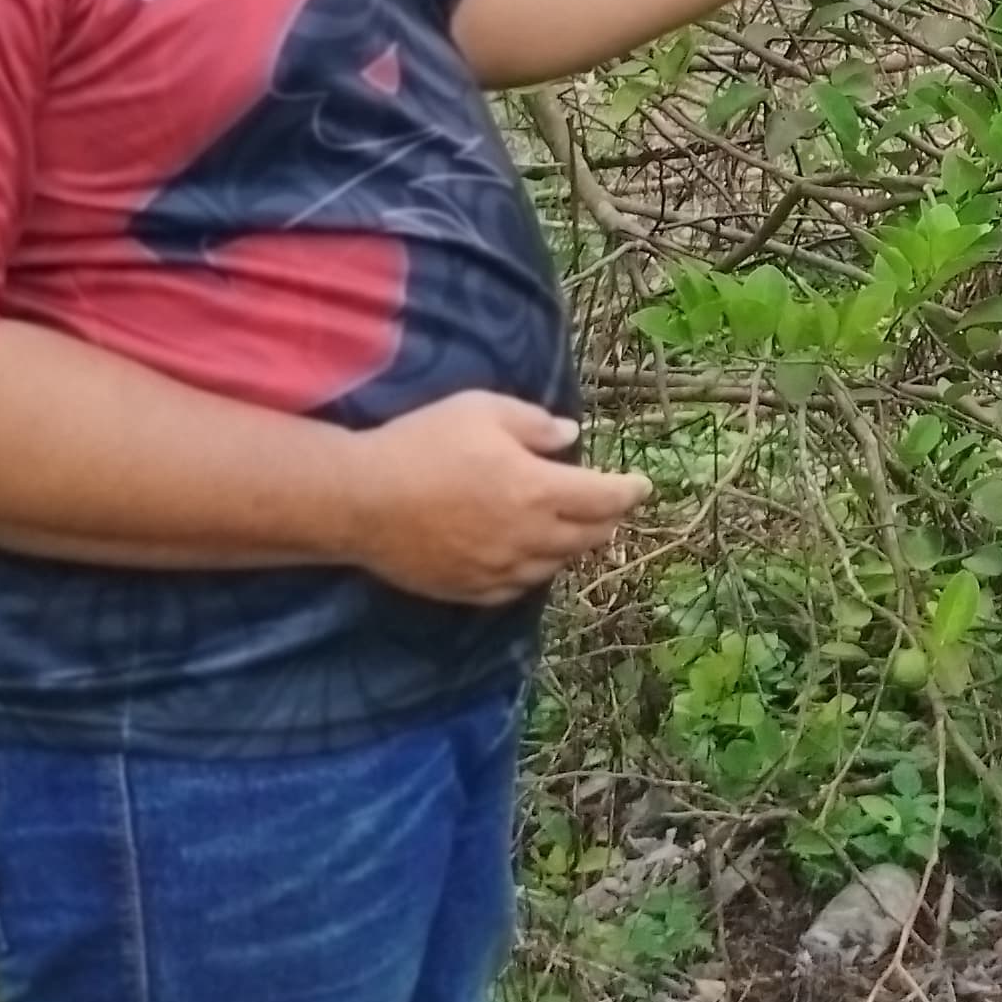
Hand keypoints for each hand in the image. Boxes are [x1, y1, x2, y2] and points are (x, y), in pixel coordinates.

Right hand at [345, 391, 646, 604]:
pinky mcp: (470, 590)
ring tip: (574, 531)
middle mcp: (528, 538)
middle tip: (611, 508)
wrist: (359, 500)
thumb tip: (570, 437)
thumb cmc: (422, 444)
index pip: (604, 498)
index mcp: (538, 491)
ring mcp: (499, 569)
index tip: (642, 486)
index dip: (629, 492)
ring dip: (571, 547)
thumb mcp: (482, 410)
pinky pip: (517, 587)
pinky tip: (529, 558)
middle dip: (606, 520)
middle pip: (587, 537)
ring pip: (555, 566)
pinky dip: (533, 571)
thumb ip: (534, 423)